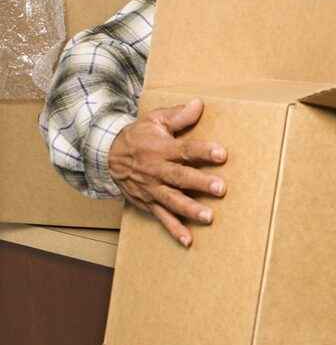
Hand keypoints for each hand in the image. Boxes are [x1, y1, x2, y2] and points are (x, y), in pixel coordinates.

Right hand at [108, 99, 226, 247]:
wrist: (106, 156)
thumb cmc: (137, 137)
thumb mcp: (154, 120)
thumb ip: (178, 115)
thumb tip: (199, 104)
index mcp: (161, 149)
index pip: (185, 150)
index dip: (203, 151)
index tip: (221, 153)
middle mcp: (156, 171)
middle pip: (180, 177)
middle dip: (200, 183)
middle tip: (221, 188)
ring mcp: (152, 189)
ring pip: (172, 200)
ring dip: (190, 210)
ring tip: (209, 217)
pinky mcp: (148, 203)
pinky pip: (162, 218)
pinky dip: (175, 230)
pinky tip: (188, 240)